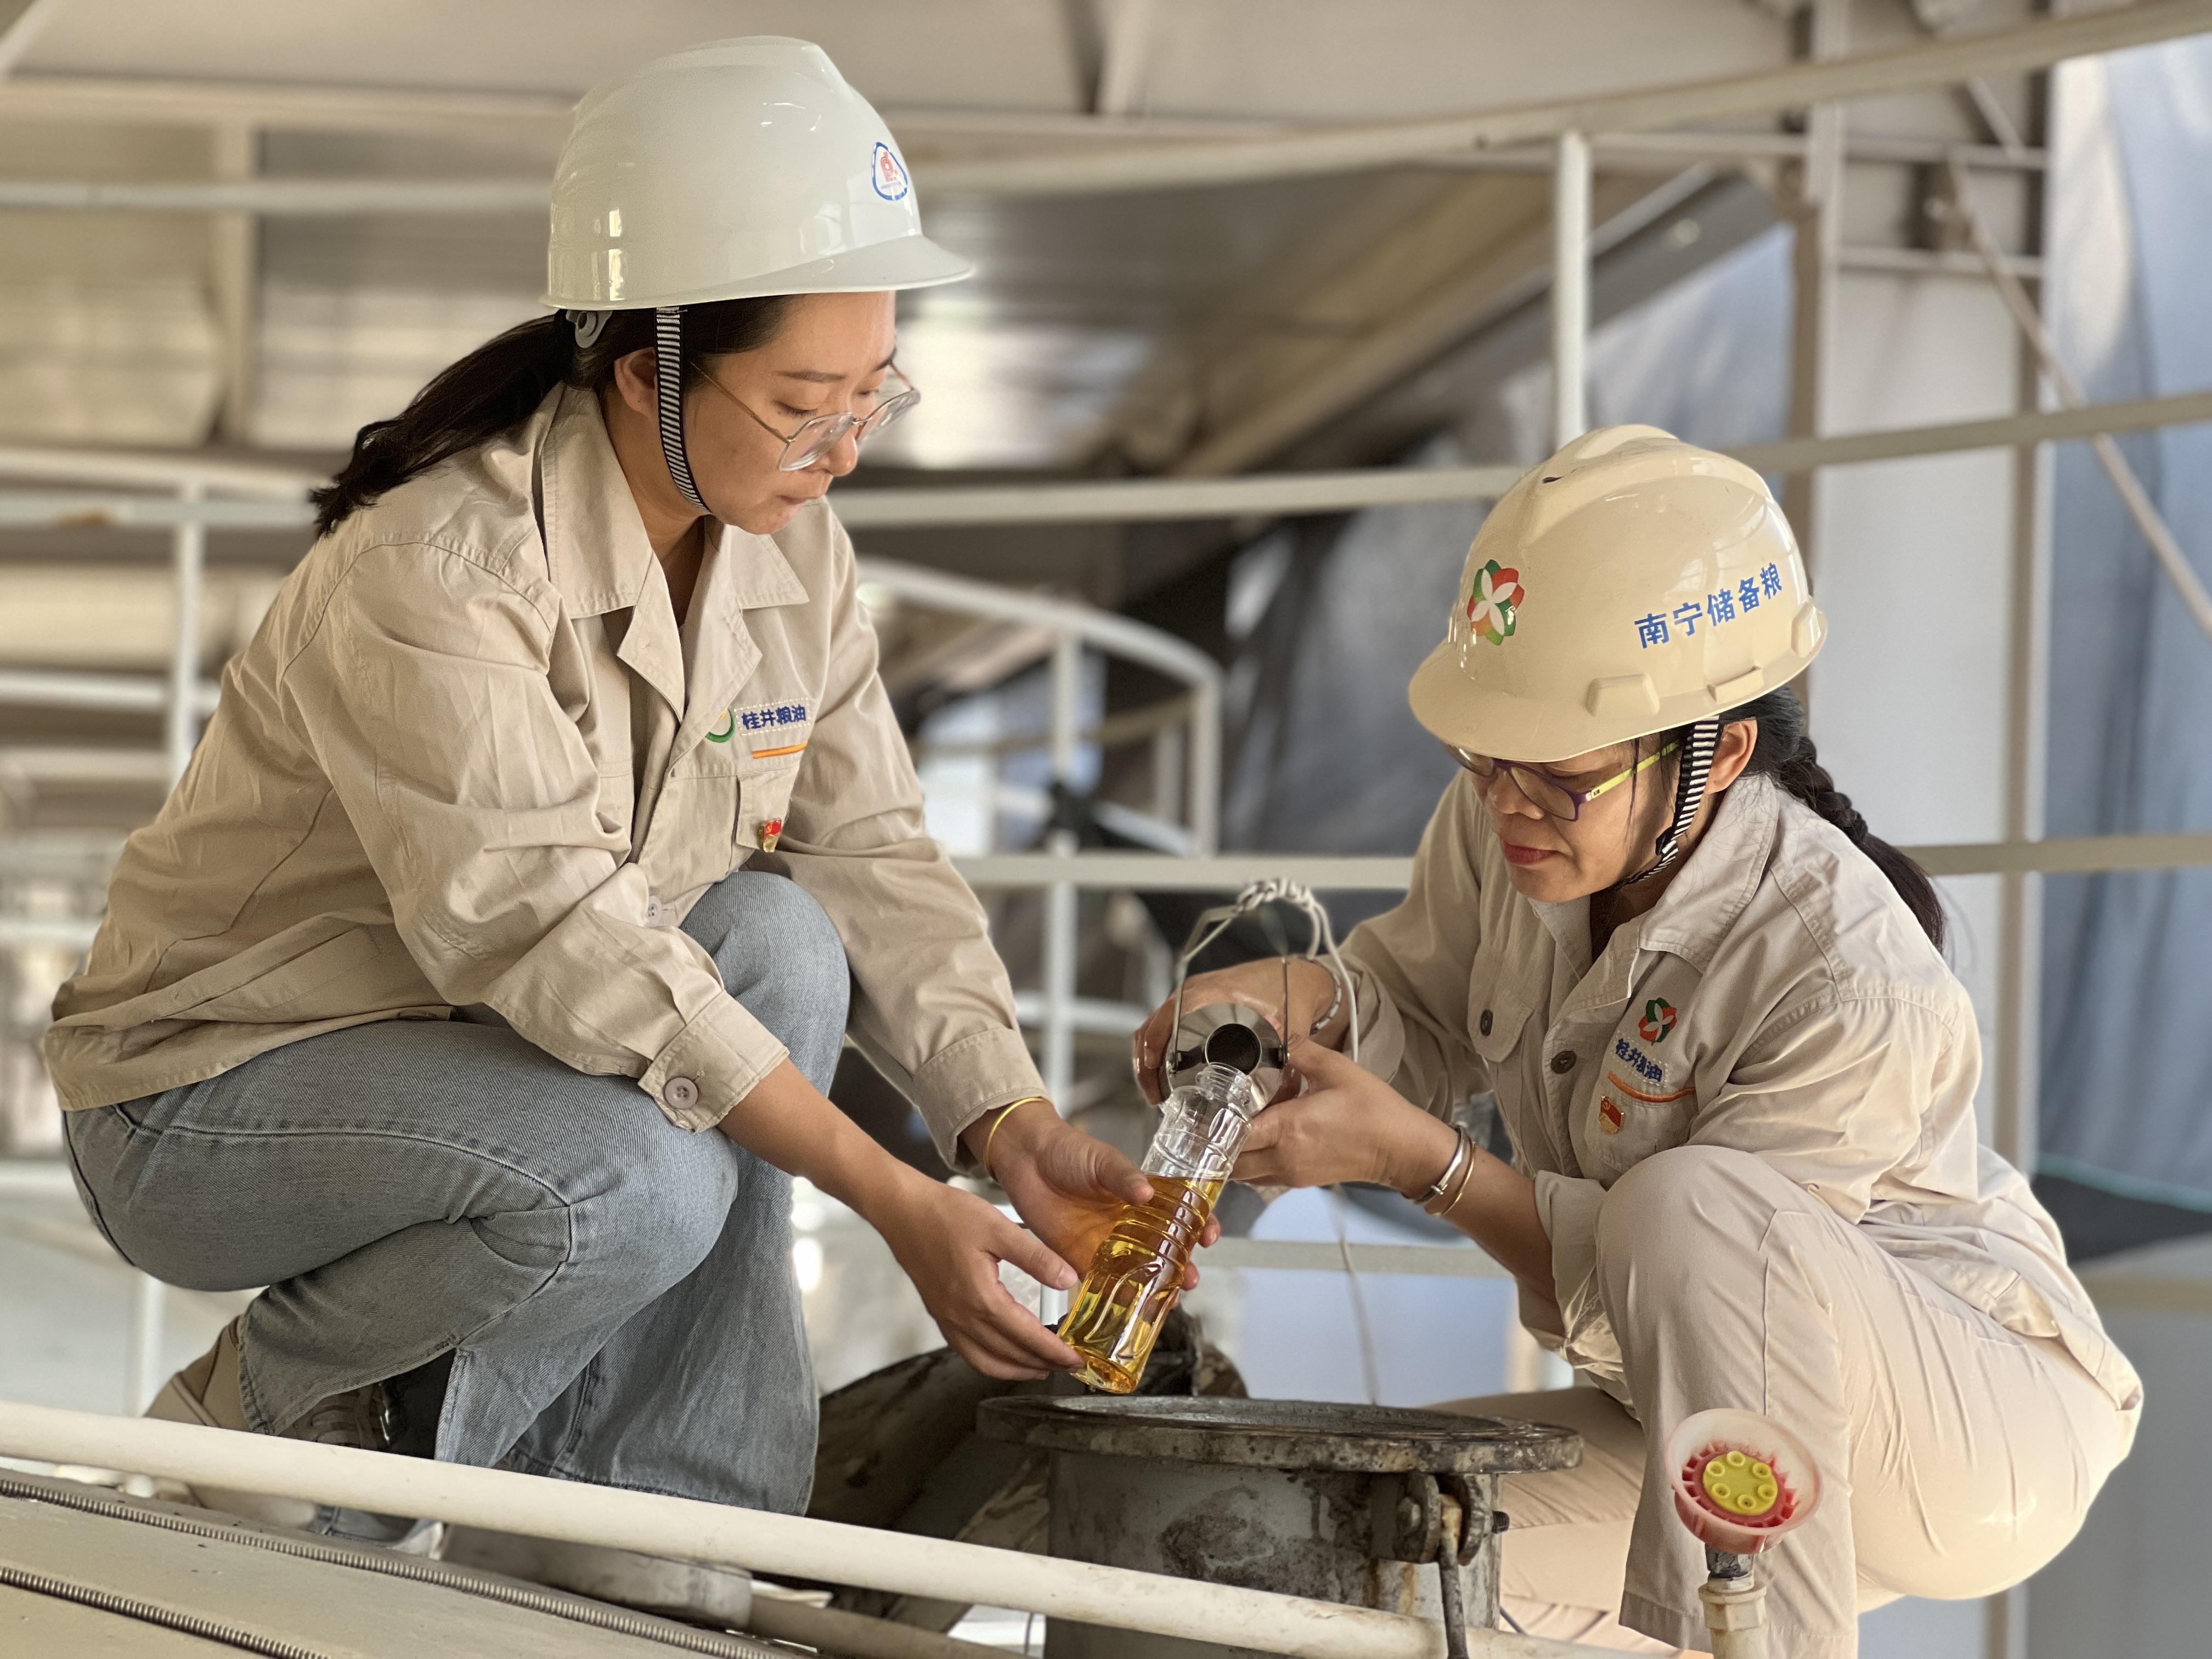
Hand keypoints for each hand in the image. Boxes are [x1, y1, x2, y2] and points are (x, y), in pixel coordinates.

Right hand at [870, 1168, 1084, 1379]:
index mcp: (981, 1298)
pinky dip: (990, 1362)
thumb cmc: (947, 1215)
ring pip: (986, 1361)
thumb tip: (1069, 1280)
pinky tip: (1003, 1355)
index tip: (1076, 1359)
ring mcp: (948, 1320)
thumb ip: (1035, 1257)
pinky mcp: (939, 1316)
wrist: (903, 1211)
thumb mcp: (999, 1228)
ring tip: (1041, 1368)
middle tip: (1068, 1365)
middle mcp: (962, 1318)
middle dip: (1042, 1364)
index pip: (1026, 1336)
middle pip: (1008, 1355)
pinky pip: (967, 1352)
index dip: (1054, 1351)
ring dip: (1016, 1370)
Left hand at [971, 1101, 1217, 1290]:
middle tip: (1190, 1280)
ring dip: (1154, 1288)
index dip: (1200, 1226)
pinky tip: (1126, 1311)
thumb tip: (1147, 1192)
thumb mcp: (1102, 1159)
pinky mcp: (1079, 1258)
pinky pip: (1102, 1284)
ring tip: (1167, 1302)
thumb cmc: (1068, 1150)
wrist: (1026, 1158)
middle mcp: (1129, 1224)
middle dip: (1182, 1267)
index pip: (1181, 1213)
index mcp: (1142, 1198)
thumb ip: (1124, 1177)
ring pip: (1139, 1273)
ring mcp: (1107, 1244)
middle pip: (1165, 1251)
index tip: (1209, 1237)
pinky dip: (1115, 1299)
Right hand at [1130, 958, 1342, 1105]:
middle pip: (1154, 1025)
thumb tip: (1275, 1100)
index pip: (1169, 1018)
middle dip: (1146, 1063)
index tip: (1153, 1071)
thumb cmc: (1292, 992)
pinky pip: (1166, 1023)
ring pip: (1155, 1026)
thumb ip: (1280, 1060)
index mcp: (1212, 992)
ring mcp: (1193, 994)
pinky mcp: (1196, 1002)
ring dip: (1149, 1058)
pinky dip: (1158, 1047)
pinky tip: (1163, 1071)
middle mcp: (1196, 990)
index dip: (1155, 1045)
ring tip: (1155, 1091)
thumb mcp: (1288, 1025)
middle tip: (1154, 1095)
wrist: (1299, 975)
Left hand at [1232, 1035, 1458, 1194]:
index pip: (1231, 1135)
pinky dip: (1250, 1161)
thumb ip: (1298, 1049)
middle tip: (1215, 1112)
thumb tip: (1271, 1027)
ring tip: (1236, 1122)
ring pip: (1241, 1172)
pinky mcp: (1298, 1181)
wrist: (1402, 1148)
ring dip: (1232, 1152)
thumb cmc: (1374, 1111)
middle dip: (1216, 1139)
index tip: (1205, 1103)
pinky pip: (1259, 1176)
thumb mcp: (1335, 1069)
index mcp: (1288, 1130)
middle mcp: (1283, 1158)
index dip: (1213, 1121)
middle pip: (1227, 1160)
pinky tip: (1261, 1135)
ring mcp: (1289, 1174)